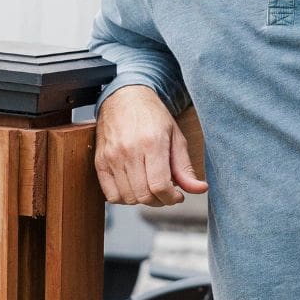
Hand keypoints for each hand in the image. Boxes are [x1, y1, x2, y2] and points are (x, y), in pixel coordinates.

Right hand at [94, 84, 207, 205]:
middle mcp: (129, 151)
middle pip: (143, 195)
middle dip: (159, 201)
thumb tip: (199, 189)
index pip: (160, 186)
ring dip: (142, 200)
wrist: (124, 97)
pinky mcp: (100, 161)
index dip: (172, 198)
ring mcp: (111, 157)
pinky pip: (110, 194)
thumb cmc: (152, 116)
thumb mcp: (176, 137)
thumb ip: (185, 167)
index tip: (177, 196)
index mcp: (151, 143)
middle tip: (165, 193)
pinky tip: (133, 187)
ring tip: (150, 188)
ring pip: (127, 198)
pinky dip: (123, 198)